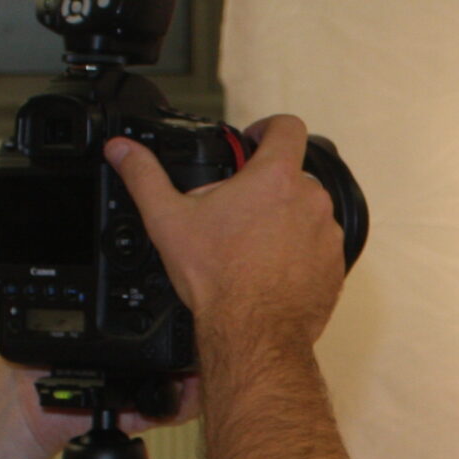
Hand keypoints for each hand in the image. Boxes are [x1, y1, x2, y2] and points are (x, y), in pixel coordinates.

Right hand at [107, 115, 346, 349]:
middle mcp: (311, 200)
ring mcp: (328, 233)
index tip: (253, 139)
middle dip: (266, 185)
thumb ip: (144, 176)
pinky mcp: (335, 265)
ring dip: (284, 219)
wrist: (252, 332)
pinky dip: (299, 252)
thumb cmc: (219, 278)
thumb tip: (122, 151)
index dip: (268, 127)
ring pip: (307, 212)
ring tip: (251, 244)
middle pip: (292, 174)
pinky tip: (270, 268)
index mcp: (276, 178)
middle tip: (237, 209)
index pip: (287, 126)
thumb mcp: (168, 219)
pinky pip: (319, 247)